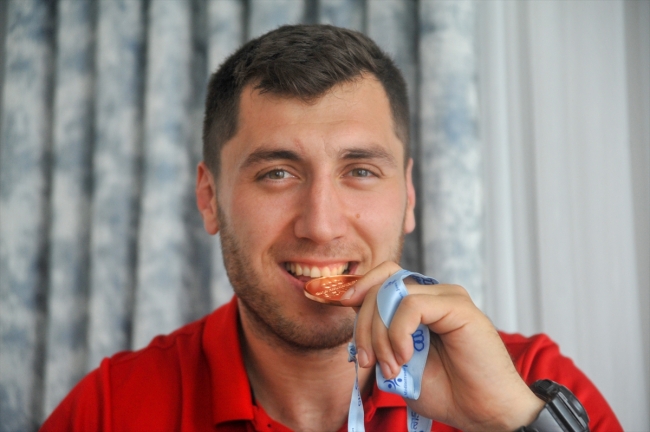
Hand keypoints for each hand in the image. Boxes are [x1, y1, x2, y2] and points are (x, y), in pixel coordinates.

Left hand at [339, 261, 544, 431]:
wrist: (482, 412)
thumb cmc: (446, 389)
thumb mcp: (397, 361)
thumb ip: (378, 334)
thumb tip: (349, 308)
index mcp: (419, 304)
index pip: (381, 277)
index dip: (358, 287)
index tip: (339, 303)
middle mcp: (432, 294)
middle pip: (380, 285)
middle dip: (364, 325)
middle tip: (367, 362)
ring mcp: (446, 297)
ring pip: (392, 294)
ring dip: (380, 335)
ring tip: (391, 367)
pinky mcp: (457, 305)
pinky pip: (411, 304)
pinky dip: (398, 332)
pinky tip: (405, 357)